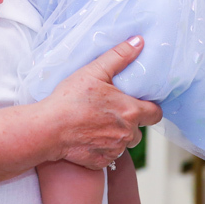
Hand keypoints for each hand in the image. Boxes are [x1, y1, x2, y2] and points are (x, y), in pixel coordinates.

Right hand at [42, 37, 162, 169]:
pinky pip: (109, 154)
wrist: (48, 129)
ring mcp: (114, 150)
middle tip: (109, 110)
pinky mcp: (102, 162)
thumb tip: (139, 42)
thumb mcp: (94, 71)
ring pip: (123, 142)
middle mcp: (126, 134)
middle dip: (128, 121)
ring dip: (116, 135)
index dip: (149, 107)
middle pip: (139, 129)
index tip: (138, 102)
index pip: (156, 113)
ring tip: (96, 123)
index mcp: (130, 111)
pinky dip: (102, 146)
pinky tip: (87, 135)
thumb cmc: (69, 100)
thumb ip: (119, 56)